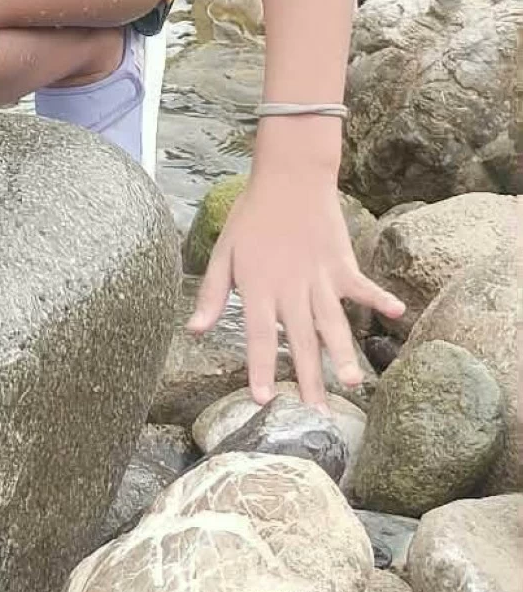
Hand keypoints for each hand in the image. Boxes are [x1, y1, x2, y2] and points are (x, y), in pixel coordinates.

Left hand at [187, 168, 404, 409]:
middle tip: (318, 415)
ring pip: (333, 323)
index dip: (261, 369)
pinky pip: (362, 286)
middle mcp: (291, 288)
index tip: (263, 400)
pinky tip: (397, 313)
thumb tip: (193, 330)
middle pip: (302, 341)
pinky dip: (379, 298)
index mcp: (260, 288)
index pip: (260, 337)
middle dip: (310, 379)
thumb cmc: (253, 215)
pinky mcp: (342, 264)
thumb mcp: (223, 253)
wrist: (288, 176)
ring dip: (344, 354)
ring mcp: (320, 277)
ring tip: (353, 384)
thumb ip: (213, 295)